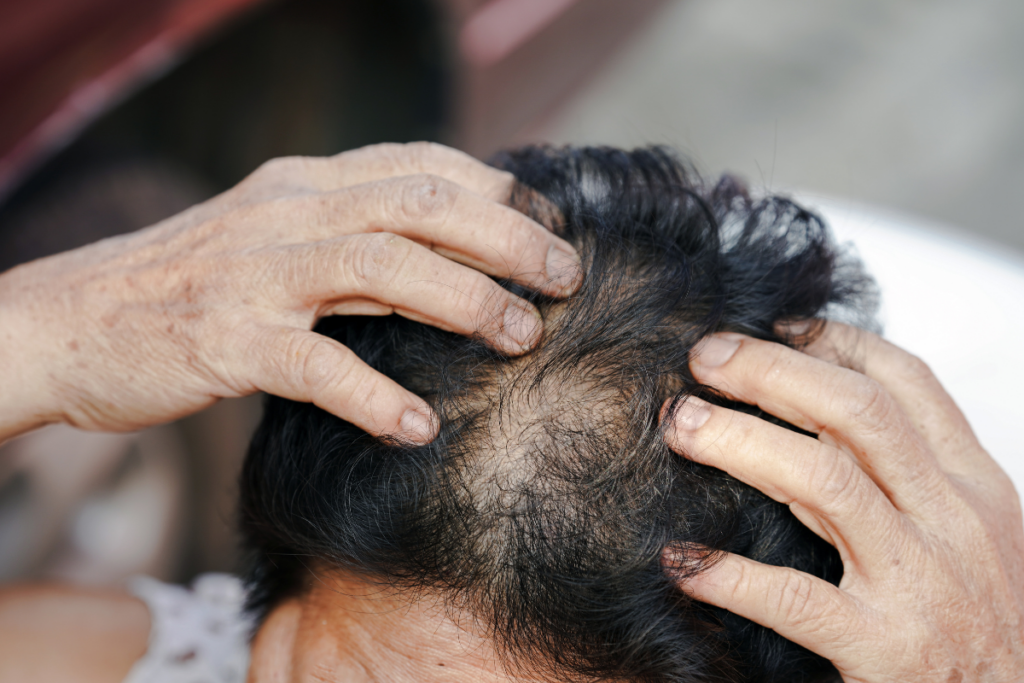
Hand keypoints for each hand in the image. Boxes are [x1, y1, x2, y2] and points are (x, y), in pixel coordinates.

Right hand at [0, 142, 580, 443]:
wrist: (70, 317)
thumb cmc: (188, 281)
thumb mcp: (273, 231)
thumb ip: (350, 230)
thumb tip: (444, 250)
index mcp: (305, 183)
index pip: (420, 165)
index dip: (497, 190)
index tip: (551, 224)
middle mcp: (286, 212)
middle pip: (417, 205)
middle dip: (505, 237)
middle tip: (565, 276)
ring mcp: (255, 274)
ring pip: (378, 267)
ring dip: (461, 300)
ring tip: (520, 338)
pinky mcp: (225, 340)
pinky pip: (313, 365)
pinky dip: (372, 394)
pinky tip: (419, 426)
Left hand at [662, 324, 1023, 681]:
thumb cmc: (981, 624)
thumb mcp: (967, 534)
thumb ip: (906, 476)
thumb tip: (814, 414)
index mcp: (973, 487)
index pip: (908, 384)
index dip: (837, 342)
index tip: (776, 326)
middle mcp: (951, 521)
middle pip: (855, 413)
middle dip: (771, 372)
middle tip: (705, 357)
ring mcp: (919, 582)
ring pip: (823, 481)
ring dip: (741, 444)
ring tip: (680, 426)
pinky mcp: (885, 647)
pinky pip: (795, 598)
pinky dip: (732, 574)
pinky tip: (682, 559)